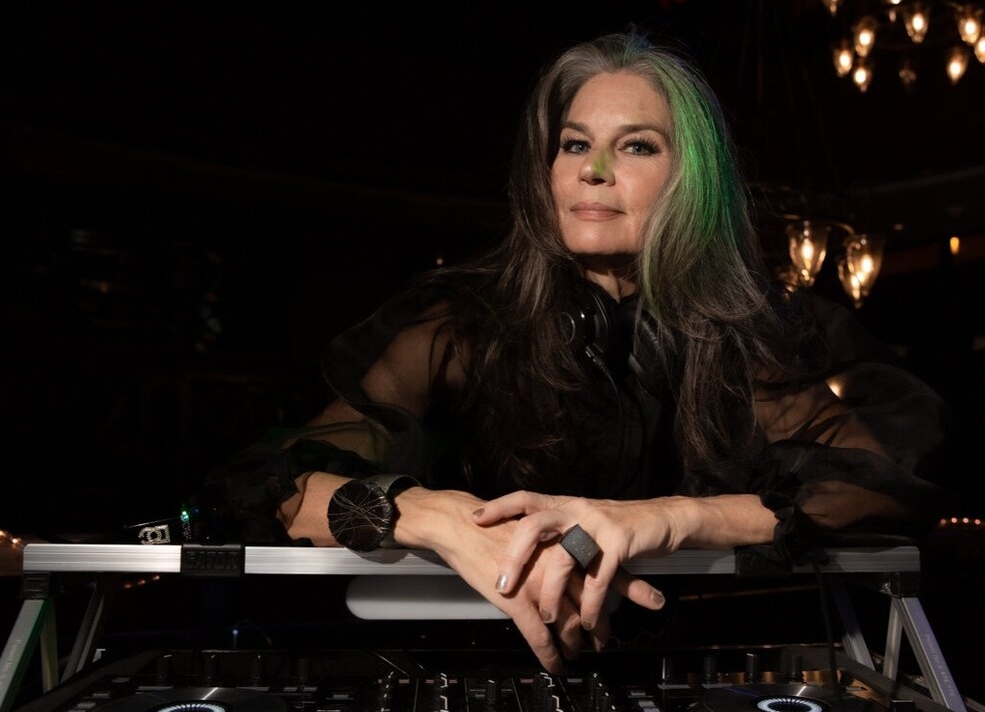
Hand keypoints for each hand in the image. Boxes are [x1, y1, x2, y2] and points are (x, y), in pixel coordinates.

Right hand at [393, 487, 612, 671]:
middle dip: (601, 624)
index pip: (607, 567)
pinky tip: (557, 665)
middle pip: (591, 600)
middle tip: (607, 640)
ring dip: (575, 643)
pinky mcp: (518, 602)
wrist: (461, 525)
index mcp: (565, 545)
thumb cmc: (493, 526)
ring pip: (568, 622)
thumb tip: (569, 558)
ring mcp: (539, 585)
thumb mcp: (534, 529)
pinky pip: (540, 636)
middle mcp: (559, 565)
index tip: (651, 599)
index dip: (631, 587)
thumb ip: (555, 544)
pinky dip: (550, 654)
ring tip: (579, 654)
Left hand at [472, 491, 668, 631]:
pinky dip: (591, 605)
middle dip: (515, 556)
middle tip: (502, 584)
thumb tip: (524, 548)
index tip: (476, 519)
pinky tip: (588, 623)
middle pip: (536, 525)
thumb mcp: (583, 521)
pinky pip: (599, 578)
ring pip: (565, 557)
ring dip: (552, 592)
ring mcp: (598, 524)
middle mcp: (577, 509)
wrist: (663, 518)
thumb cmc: (618, 525)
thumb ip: (558, 531)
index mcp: (565, 504)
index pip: (526, 499)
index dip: (500, 506)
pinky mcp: (620, 542)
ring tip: (546, 618)